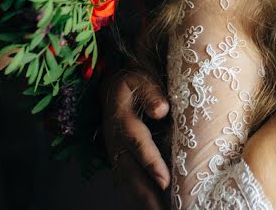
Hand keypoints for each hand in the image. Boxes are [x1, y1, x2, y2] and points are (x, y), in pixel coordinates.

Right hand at [100, 70, 169, 208]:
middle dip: (148, 197)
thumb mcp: (139, 80)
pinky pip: (128, 186)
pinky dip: (139, 200)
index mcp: (123, 122)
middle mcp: (117, 144)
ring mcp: (117, 156)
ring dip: (144, 202)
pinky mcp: (120, 163)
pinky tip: (154, 208)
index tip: (164, 181)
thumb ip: (150, 92)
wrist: (111, 89)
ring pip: (129, 185)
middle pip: (132, 175)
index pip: (138, 145)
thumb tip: (161, 109)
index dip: (151, 163)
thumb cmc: (132, 83)